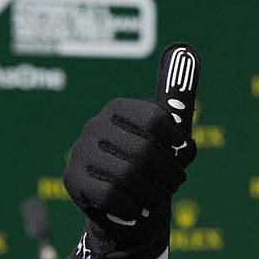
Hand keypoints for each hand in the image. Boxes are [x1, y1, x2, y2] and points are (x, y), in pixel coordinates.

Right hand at [63, 43, 200, 244]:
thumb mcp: (173, 133)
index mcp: (120, 109)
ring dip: (153, 194)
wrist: (130, 210)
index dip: (177, 146)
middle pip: (145, 150)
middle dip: (168, 175)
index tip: (184, 158)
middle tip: (173, 185)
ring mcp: (80, 152)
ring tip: (157, 199)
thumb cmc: (155, 167)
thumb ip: (179, 95)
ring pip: (128, 175)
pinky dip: (133, 207)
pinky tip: (136, 208)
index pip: (157, 119)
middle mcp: (95, 125)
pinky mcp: (72, 181)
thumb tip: (186, 47)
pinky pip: (111, 195)